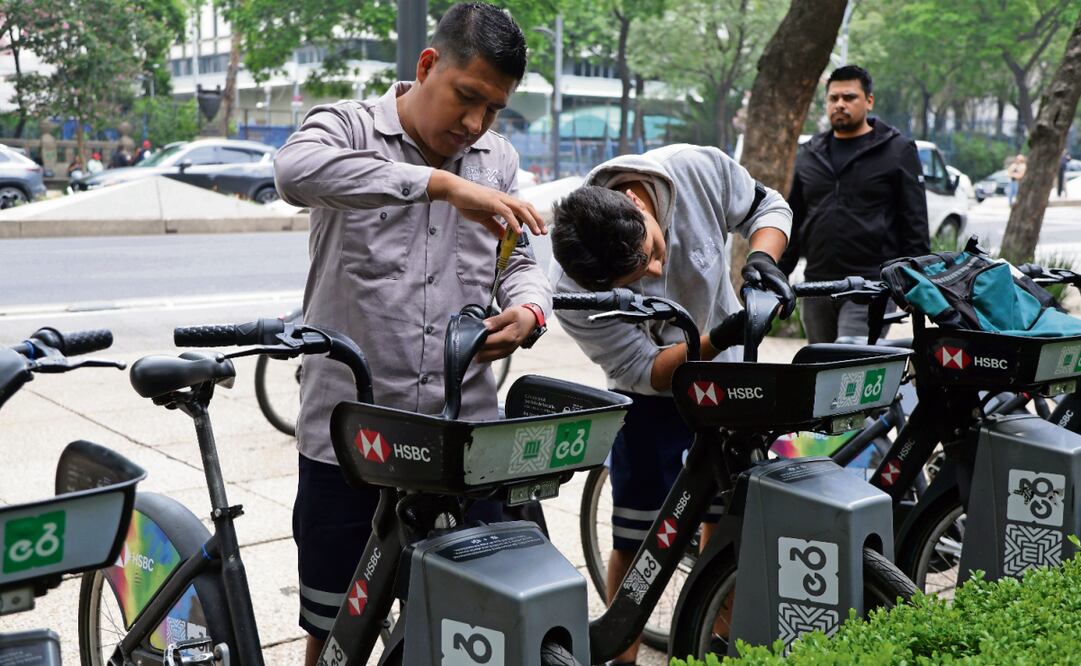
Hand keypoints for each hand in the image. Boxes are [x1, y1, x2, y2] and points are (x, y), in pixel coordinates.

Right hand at [427, 170, 546, 237]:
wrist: (454, 190)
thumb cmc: (468, 201)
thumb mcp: (483, 218)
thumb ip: (494, 226)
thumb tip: (503, 236)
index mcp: (504, 202)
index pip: (524, 209)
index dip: (534, 218)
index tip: (540, 230)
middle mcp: (504, 199)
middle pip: (527, 208)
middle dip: (537, 220)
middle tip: (543, 233)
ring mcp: (498, 199)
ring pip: (520, 209)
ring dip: (530, 221)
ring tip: (536, 232)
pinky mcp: (491, 201)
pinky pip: (506, 212)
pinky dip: (514, 222)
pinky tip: (518, 231)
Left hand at [478, 306, 536, 361]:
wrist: (530, 321)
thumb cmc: (520, 316)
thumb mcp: (509, 313)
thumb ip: (496, 320)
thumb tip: (484, 326)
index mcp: (508, 338)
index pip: (485, 343)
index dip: (478, 337)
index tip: (477, 329)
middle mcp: (507, 349)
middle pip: (483, 354)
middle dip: (478, 345)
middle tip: (480, 334)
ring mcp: (506, 353)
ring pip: (484, 358)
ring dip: (481, 350)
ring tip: (485, 337)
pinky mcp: (504, 355)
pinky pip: (489, 358)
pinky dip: (485, 352)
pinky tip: (488, 342)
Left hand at [742, 251, 794, 317]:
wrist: (762, 261)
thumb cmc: (755, 266)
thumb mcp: (748, 267)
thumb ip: (750, 273)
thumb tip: (757, 280)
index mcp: (776, 277)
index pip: (787, 292)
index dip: (787, 305)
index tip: (781, 314)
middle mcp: (782, 281)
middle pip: (792, 297)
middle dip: (789, 309)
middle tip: (781, 317)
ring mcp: (783, 285)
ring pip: (790, 298)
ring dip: (787, 308)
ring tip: (780, 315)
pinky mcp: (781, 288)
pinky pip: (786, 297)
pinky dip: (784, 305)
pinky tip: (777, 310)